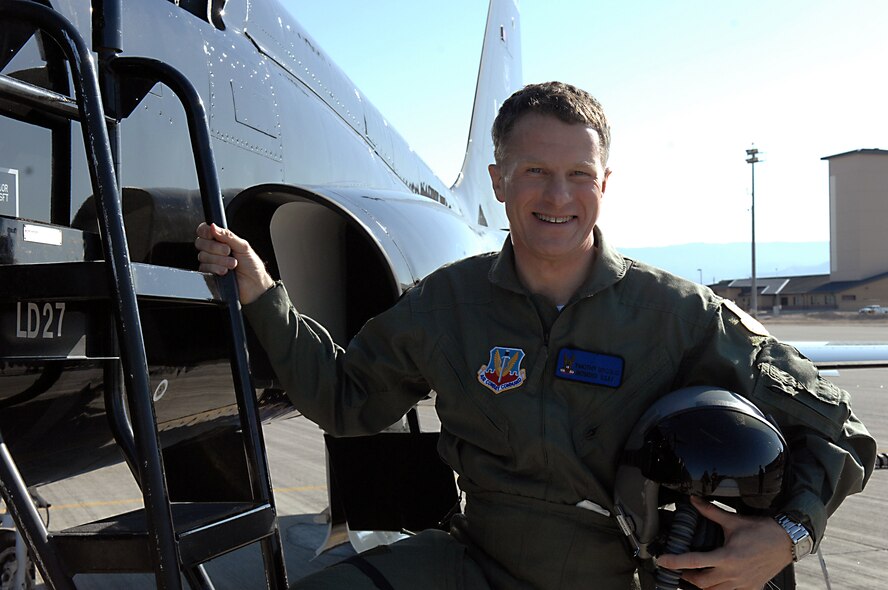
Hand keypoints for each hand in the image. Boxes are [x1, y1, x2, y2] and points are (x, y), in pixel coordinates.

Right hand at [195, 222, 274, 303]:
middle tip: (229, 252)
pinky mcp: (209, 274)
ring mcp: (210, 262)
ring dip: (219, 260)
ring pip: (202, 256)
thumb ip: (228, 236)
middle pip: (201, 243)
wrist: (254, 285)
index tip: (213, 235)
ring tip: (233, 264)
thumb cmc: (252, 266)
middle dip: (216, 248)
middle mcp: (213, 250)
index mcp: (221, 240)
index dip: (206, 231)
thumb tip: (213, 226)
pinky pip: (204, 268)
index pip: (204, 231)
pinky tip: (226, 271)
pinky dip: (216, 268)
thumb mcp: (243, 246)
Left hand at [656, 497, 792, 589]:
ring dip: (703, 586)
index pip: (694, 562)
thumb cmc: (762, 531)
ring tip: (695, 577)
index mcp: (727, 557)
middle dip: (687, 578)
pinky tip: (717, 583)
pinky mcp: (752, 588)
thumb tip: (694, 500)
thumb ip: (710, 512)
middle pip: (702, 583)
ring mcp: (743, 584)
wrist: (787, 541)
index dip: (675, 562)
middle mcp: (733, 574)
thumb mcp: (733, 520)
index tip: (663, 561)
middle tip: (680, 570)